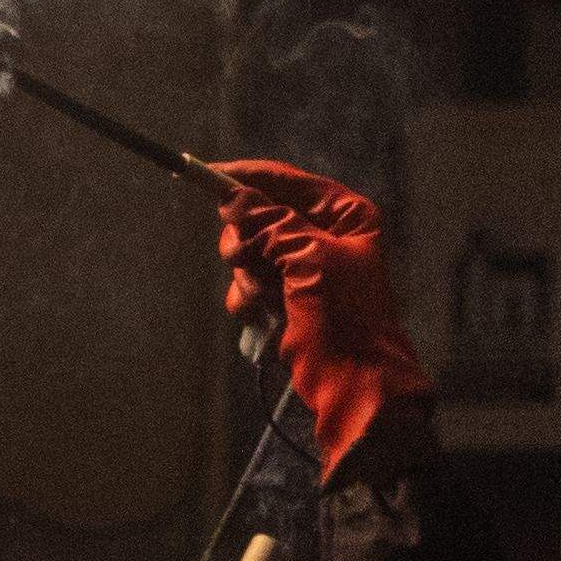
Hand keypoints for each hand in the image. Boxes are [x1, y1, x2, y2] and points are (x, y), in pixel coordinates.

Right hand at [209, 159, 431, 478]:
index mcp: (345, 215)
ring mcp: (306, 268)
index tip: (206, 174)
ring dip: (248, 276)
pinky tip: (259, 316)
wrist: (354, 385)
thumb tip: (233, 196)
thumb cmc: (345, 319)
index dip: (247, 178)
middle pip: (261, 216)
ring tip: (263, 300)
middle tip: (241, 258)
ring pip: (250, 253)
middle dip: (247, 241)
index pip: (288, 182)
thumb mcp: (309, 261)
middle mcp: (326, 235)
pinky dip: (248, 300)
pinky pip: (250, 285)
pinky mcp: (289, 298)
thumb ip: (270, 223)